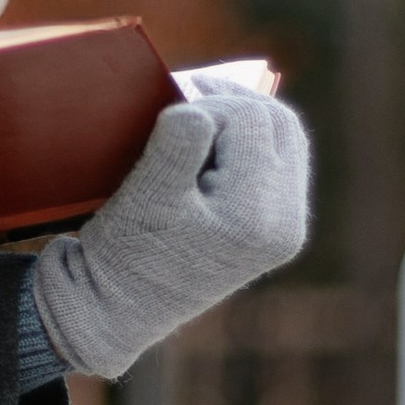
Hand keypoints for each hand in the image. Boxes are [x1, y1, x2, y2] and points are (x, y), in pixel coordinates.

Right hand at [29, 88, 310, 382]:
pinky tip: (211, 138)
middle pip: (280, 123)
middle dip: (230, 104)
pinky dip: (247, 142)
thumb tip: (200, 105)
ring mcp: (286, 228)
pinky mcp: (275, 227)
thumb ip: (179, 142)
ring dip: (242, 118)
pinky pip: (278, 161)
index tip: (163, 120)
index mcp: (258, 218)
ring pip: (284, 137)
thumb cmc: (125, 254)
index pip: (248, 120)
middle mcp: (286, 225)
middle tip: (183, 95)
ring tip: (197, 111)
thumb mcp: (147, 195)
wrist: (118, 309)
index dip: (203, 107)